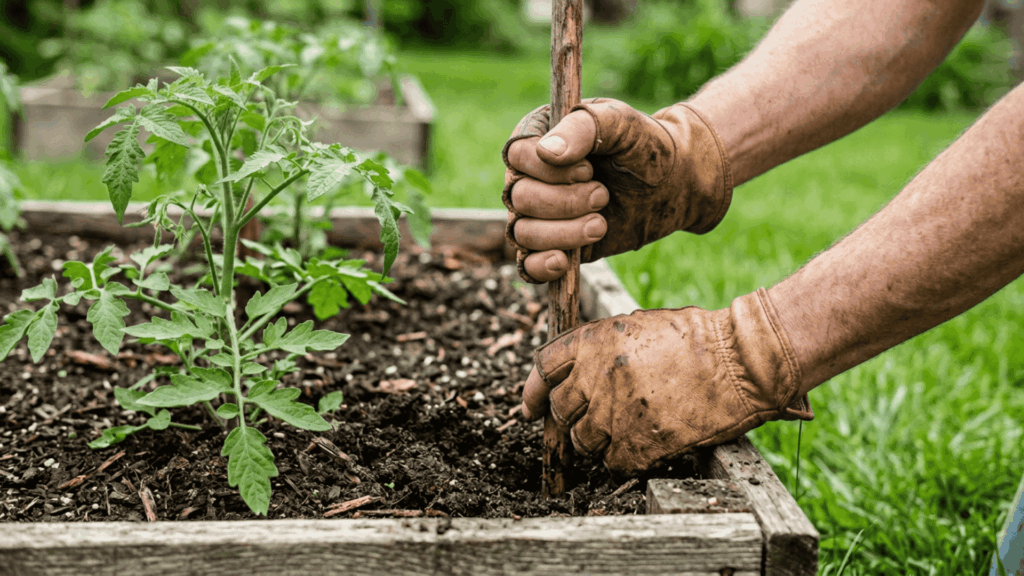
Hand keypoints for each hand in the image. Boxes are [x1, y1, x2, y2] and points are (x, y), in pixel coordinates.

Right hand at [502, 98, 732, 282]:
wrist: (674, 184)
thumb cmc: (645, 146)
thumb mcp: (621, 123)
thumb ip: (583, 128)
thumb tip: (546, 152)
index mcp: (538, 137)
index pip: (517, 157)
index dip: (549, 170)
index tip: (589, 169)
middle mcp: (530, 176)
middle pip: (520, 198)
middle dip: (563, 203)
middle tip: (603, 196)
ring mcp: (539, 213)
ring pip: (523, 233)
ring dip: (563, 233)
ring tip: (600, 224)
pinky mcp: (553, 245)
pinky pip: (527, 264)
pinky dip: (540, 267)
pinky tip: (563, 262)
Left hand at [521, 289, 812, 475]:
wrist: (739, 360)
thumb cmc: (695, 338)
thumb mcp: (637, 324)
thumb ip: (600, 346)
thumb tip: (574, 373)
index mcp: (593, 341)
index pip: (544, 369)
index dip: (533, 391)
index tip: (530, 408)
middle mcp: (595, 376)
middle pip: (561, 411)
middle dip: (571, 418)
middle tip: (592, 420)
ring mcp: (615, 413)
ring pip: (584, 442)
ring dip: (598, 441)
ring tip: (627, 429)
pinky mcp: (638, 444)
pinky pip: (614, 463)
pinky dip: (625, 459)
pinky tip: (646, 444)